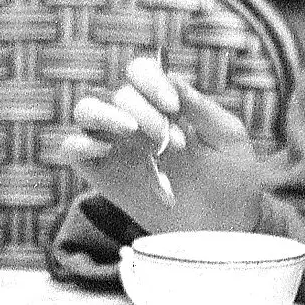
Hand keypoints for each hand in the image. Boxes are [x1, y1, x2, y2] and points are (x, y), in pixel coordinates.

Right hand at [53, 54, 267, 236]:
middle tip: (173, 143)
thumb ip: (201, 108)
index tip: (173, 106)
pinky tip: (102, 150)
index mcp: (164, 106)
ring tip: (132, 132)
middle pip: (120, 93)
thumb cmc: (232, 181)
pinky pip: (72, 149)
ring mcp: (116, 148)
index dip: (151, 80)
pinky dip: (79, 143)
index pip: (141, 72)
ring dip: (106, 114)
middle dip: (144, 111)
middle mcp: (136, 122)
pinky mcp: (101, 175)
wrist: (223, 231)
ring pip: (86, 110)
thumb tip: (172, 78)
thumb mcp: (228, 140)